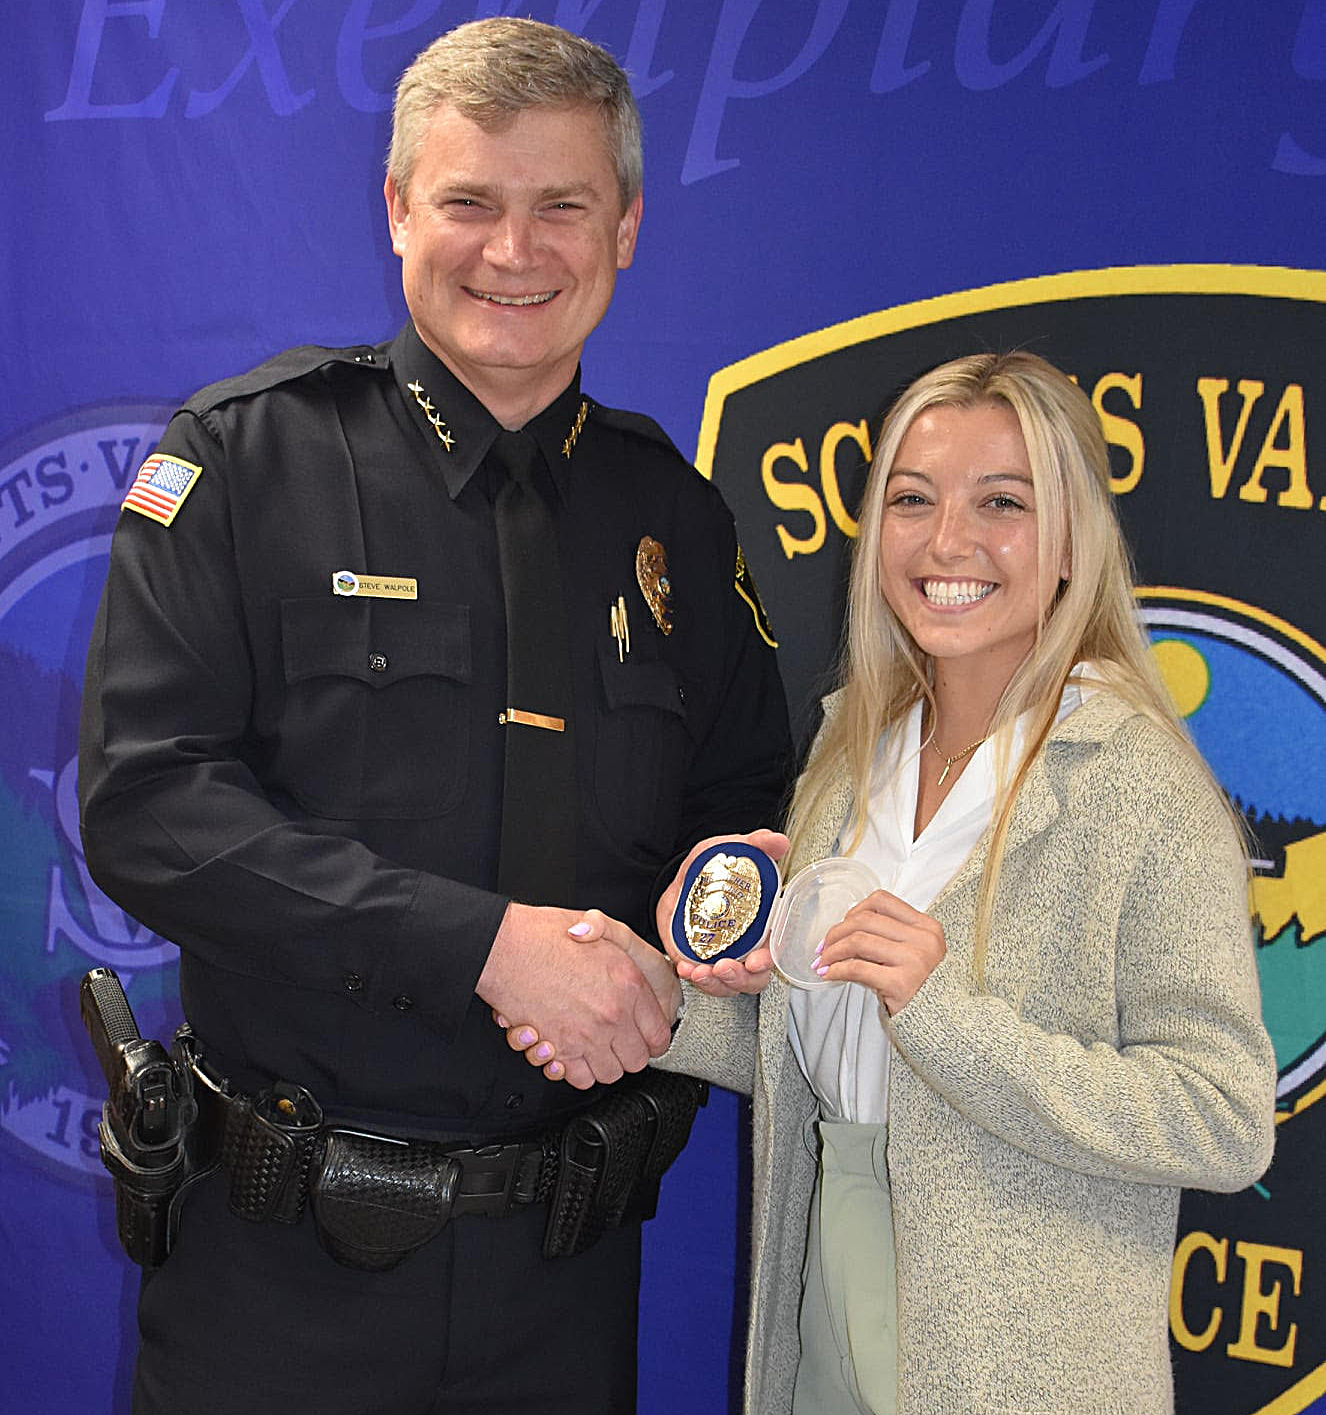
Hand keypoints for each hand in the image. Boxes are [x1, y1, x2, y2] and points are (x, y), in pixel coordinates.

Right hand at [477, 902, 673, 1089]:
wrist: (504, 948)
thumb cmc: (542, 934)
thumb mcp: (598, 926)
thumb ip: (623, 944)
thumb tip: (635, 961)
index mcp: (629, 985)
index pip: (660, 1033)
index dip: (653, 1037)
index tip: (645, 1035)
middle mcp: (612, 1015)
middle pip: (637, 1060)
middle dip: (628, 1053)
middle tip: (618, 1041)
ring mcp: (586, 1036)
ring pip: (609, 1074)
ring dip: (603, 1063)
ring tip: (594, 1047)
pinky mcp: (558, 1050)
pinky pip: (579, 1078)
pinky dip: (576, 1070)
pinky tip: (573, 1053)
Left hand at [654, 829, 788, 997]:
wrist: (680, 881)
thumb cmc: (713, 870)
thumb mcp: (732, 850)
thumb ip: (757, 844)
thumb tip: (779, 842)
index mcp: (762, 927)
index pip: (773, 952)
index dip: (768, 962)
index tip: (757, 961)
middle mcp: (746, 948)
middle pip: (752, 978)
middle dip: (739, 978)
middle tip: (723, 968)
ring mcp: (723, 958)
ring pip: (727, 985)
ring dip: (715, 983)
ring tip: (699, 972)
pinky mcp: (700, 963)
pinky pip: (701, 980)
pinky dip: (693, 978)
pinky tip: (684, 969)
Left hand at [814, 889, 945, 1014]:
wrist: (943, 1021)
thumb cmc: (922, 986)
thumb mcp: (914, 952)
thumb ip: (889, 936)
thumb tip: (843, 929)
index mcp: (926, 926)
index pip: (881, 900)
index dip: (854, 910)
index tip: (842, 926)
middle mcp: (923, 939)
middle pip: (865, 919)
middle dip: (836, 932)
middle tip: (824, 947)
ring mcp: (914, 960)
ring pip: (858, 941)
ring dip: (833, 951)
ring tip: (823, 962)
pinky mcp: (901, 983)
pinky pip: (857, 968)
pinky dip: (837, 969)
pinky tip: (829, 975)